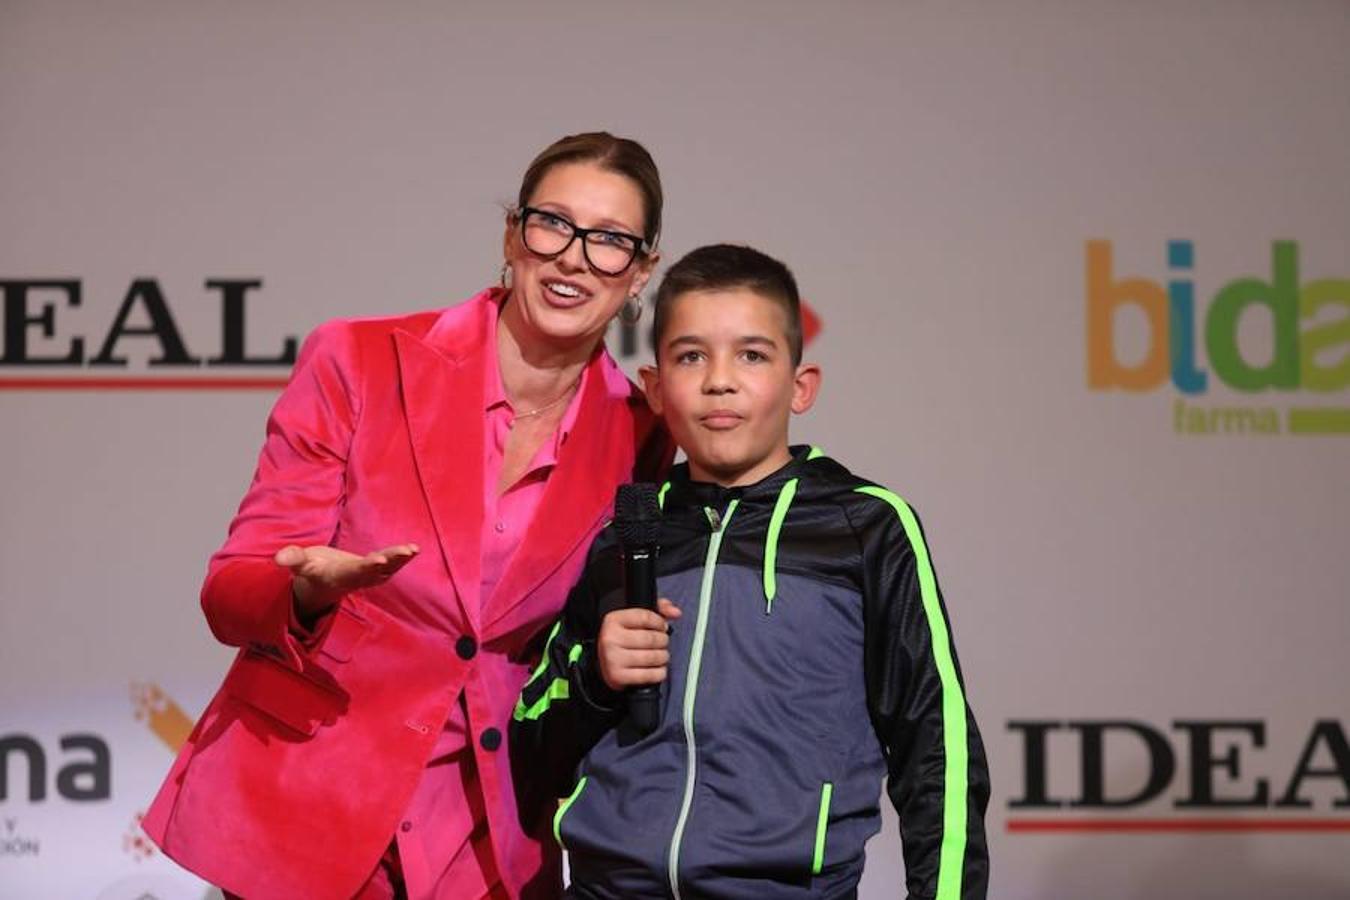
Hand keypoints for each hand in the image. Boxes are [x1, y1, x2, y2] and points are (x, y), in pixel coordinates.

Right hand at [274, 543, 418, 617]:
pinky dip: (401, 559)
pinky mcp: (373, 572)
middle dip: (390, 561)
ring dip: (400, 560)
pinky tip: (413, 549)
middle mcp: (356, 578)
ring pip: (386, 570)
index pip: (354, 571)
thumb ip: (291, 559)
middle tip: (405, 552)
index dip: (366, 566)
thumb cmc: (310, 570)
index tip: (378, 560)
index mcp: (338, 576)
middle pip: (376, 570)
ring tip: (414, 549)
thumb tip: (277, 558)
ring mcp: (366, 576)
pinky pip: (390, 567)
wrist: (321, 583)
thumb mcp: (299, 563)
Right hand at [597, 598, 681, 690]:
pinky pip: (650, 675)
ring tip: (660, 655)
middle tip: (662, 643)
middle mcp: (611, 638)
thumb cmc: (621, 640)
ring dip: (663, 657)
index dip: (660, 622)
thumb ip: (658, 609)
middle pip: (651, 638)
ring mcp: (613, 658)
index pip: (646, 617)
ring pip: (653, 657)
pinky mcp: (618, 676)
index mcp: (613, 620)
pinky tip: (657, 668)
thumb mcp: (634, 619)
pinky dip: (659, 672)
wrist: (602, 664)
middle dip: (663, 641)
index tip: (662, 627)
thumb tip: (675, 612)